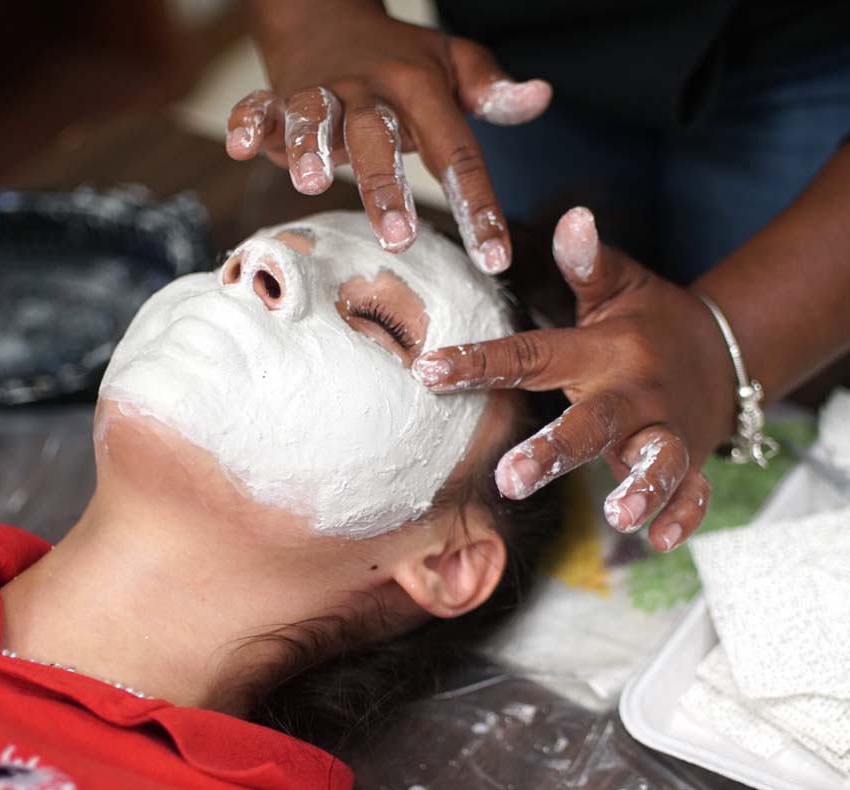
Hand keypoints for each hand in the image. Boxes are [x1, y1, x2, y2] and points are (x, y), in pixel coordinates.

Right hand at [228, 1, 549, 272]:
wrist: (329, 20)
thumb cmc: (400, 63)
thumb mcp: (452, 67)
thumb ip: (491, 90)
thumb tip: (541, 97)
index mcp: (419, 90)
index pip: (456, 151)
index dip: (478, 206)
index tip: (494, 259)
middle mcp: (369, 92)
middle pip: (379, 138)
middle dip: (387, 188)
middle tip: (399, 239)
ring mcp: (321, 93)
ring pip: (315, 117)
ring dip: (312, 147)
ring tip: (314, 182)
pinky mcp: (279, 99)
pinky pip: (261, 107)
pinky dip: (248, 123)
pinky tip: (241, 147)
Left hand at [412, 207, 737, 551]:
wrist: (724, 353)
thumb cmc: (652, 320)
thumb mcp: (623, 286)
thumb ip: (588, 264)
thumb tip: (570, 217)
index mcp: (607, 351)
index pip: (534, 355)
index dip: (480, 362)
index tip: (428, 372)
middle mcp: (635, 393)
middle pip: (593, 422)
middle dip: (554, 451)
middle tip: (509, 480)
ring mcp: (667, 431)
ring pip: (655, 460)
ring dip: (640, 487)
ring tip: (617, 515)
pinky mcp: (691, 461)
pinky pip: (693, 492)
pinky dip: (682, 515)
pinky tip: (662, 541)